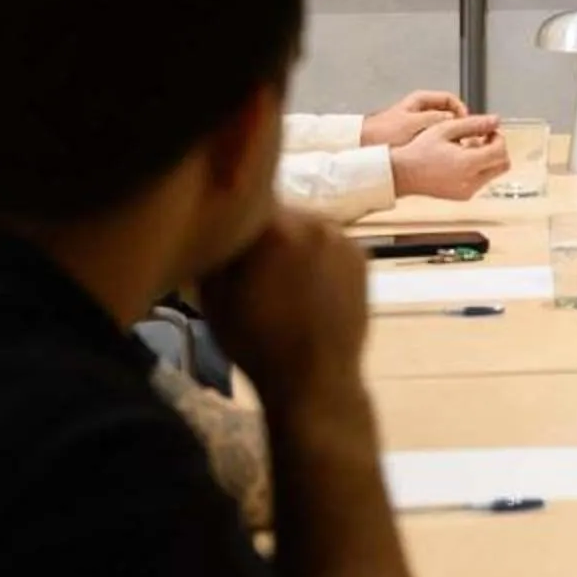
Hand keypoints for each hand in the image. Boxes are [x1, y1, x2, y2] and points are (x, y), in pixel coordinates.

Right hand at [200, 209, 370, 410]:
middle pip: (279, 212)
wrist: (314, 378)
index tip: (226, 236)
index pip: (246, 198)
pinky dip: (317, 256)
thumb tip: (218, 217)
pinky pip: (329, 243)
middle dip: (264, 231)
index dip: (233, 217)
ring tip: (282, 280)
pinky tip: (306, 286)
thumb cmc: (254, 341)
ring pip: (306, 226)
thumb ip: (217, 245)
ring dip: (292, 242)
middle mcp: (315, 220)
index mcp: (275, 226)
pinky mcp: (363, 256)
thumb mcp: (213, 294)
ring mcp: (343, 238)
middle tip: (253, 264)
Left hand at [360, 89, 465, 145]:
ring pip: (441, 128)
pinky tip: (438, 153)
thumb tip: (456, 120)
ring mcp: (416, 123)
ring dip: (448, 137)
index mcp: (421, 100)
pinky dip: (438, 144)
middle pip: (448, 114)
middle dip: (457, 126)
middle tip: (463, 137)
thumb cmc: (383, 133)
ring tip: (451, 147)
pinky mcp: (412, 136)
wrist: (363, 145)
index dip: (461, 111)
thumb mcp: (414, 123)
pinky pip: (432, 137)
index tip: (467, 123)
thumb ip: (436, 119)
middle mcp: (420, 109)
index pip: (451, 99)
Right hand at [390, 114, 508, 201]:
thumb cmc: (418, 151)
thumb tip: (495, 120)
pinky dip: (479, 169)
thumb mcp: (446, 129)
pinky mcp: (462, 196)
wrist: (402, 173)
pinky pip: (481, 181)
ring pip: (493, 173)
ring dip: (488, 158)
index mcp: (468, 164)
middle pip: (503, 165)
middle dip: (498, 149)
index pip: (500, 151)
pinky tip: (462, 158)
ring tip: (468, 147)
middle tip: (484, 138)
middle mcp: (470, 181)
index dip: (499, 137)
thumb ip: (474, 123)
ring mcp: (467, 191)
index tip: (490, 130)